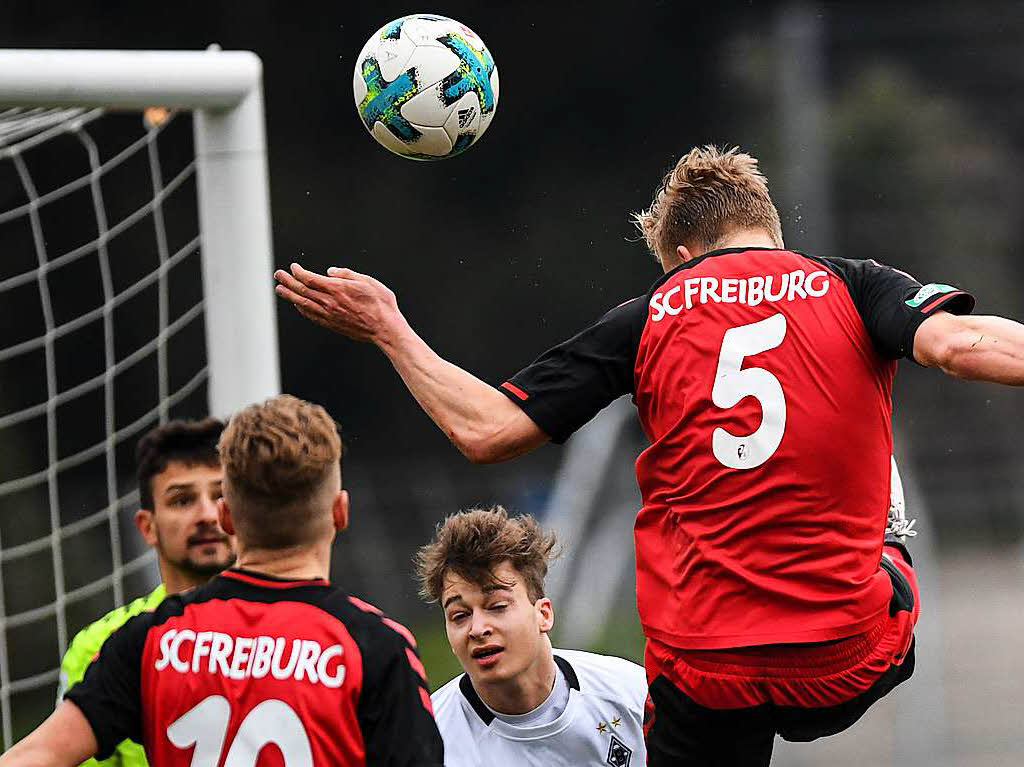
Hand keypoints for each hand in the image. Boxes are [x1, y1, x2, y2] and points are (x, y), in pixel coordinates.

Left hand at [274, 263, 403, 344]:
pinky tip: (297, 305)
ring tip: (280, 290)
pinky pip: (311, 316)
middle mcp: (330, 302)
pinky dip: (301, 309)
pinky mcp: (332, 324)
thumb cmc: (381, 305)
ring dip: (290, 296)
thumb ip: (347, 274)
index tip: (293, 267)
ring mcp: (329, 315)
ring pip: (303, 304)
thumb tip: (331, 271)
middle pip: (302, 290)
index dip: (299, 272)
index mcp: (338, 289)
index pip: (310, 279)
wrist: (385, 329)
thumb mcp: (368, 281)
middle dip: (288, 281)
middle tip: (278, 275)